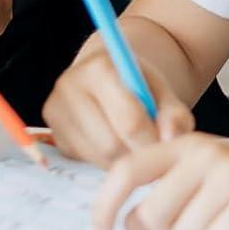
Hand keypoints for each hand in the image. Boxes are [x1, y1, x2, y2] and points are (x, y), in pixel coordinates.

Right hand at [43, 51, 192, 167]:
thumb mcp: (163, 92)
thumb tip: (171, 139)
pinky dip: (105, 162)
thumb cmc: (139, 85)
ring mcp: (56, 111)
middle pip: (111, 145)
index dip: (153, 142)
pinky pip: (86, 162)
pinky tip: (115, 145)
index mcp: (100, 67)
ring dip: (122, 161)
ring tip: (133, 144)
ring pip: (98, 158)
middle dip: (136, 154)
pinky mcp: (54, 134)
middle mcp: (70, 86)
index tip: (165, 145)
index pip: (130, 122)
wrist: (109, 76)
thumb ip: (174, 114)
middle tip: (151, 149)